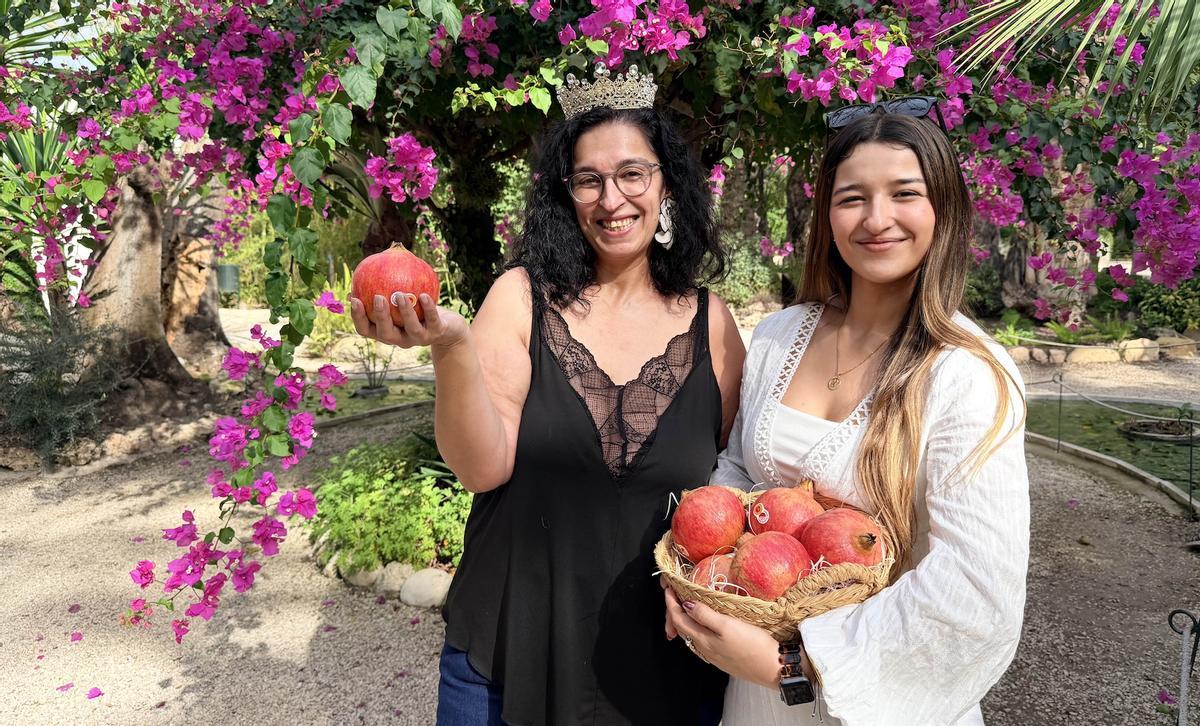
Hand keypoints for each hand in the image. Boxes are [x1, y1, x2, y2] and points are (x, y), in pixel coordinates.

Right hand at [349, 292, 467, 349]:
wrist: (447, 327)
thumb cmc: (417, 309)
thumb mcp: (400, 299)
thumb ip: (384, 287)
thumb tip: (365, 268)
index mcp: (386, 331)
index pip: (366, 329)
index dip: (358, 317)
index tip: (354, 299)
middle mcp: (400, 339)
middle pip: (385, 333)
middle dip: (380, 316)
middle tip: (378, 297)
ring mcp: (418, 338)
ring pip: (410, 328)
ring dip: (404, 312)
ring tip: (400, 295)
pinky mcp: (437, 333)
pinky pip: (432, 319)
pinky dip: (428, 307)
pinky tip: (423, 295)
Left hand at [663, 587, 781, 688]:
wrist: (773, 668)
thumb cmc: (752, 645)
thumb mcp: (727, 625)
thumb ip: (704, 615)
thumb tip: (686, 605)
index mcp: (702, 639)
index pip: (678, 619)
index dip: (671, 602)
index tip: (668, 588)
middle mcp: (704, 648)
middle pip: (681, 627)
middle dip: (673, 611)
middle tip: (672, 596)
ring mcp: (713, 654)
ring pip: (691, 634)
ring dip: (684, 620)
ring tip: (684, 607)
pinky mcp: (724, 657)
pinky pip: (702, 640)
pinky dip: (696, 628)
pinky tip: (703, 624)